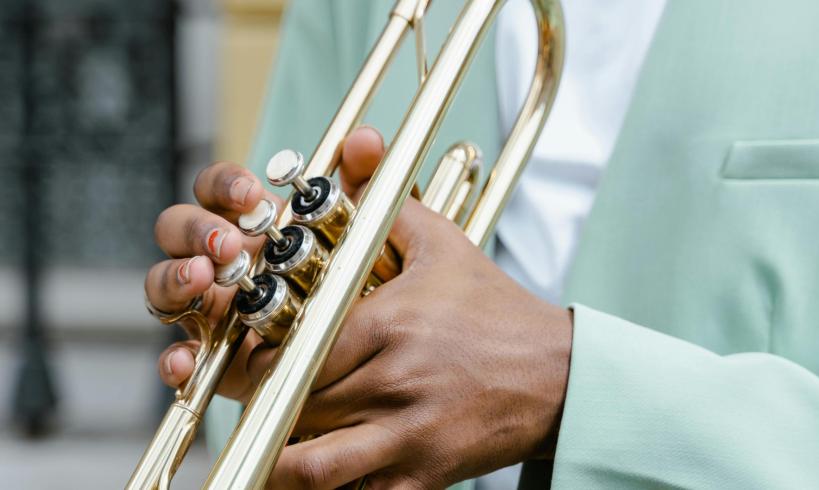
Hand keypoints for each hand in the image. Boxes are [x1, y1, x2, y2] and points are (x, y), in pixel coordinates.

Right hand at [145, 127, 385, 400]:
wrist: (369, 357)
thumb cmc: (358, 284)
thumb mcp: (371, 233)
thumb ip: (367, 183)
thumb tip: (366, 139)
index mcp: (252, 226)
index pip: (217, 190)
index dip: (224, 185)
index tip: (252, 194)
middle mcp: (223, 262)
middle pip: (177, 229)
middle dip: (196, 229)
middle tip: (229, 243)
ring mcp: (212, 310)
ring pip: (163, 285)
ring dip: (173, 278)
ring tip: (201, 279)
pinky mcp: (215, 361)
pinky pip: (178, 358)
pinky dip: (173, 358)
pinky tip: (186, 360)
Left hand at [148, 127, 573, 487]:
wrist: (556, 375)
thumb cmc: (496, 310)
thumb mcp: (445, 247)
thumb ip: (391, 205)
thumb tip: (356, 155)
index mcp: (387, 326)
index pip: (292, 352)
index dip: (257, 361)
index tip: (251, 359)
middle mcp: (391, 383)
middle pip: (292, 404)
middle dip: (265, 403)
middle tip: (257, 395)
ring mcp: (406, 436)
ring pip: (311, 465)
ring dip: (281, 458)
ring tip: (275, 439)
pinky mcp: (420, 476)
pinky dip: (327, 486)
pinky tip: (322, 467)